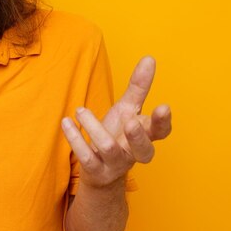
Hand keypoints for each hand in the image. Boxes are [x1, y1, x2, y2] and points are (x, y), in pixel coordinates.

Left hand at [61, 56, 171, 188]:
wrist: (100, 171)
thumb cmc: (118, 135)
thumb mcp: (128, 109)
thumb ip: (138, 87)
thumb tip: (150, 58)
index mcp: (145, 136)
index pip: (160, 132)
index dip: (163, 122)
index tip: (163, 107)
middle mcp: (133, 153)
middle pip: (144, 151)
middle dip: (138, 136)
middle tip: (130, 122)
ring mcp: (115, 164)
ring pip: (109, 149)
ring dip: (94, 128)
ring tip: (80, 110)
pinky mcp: (96, 171)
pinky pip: (87, 157)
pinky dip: (75, 139)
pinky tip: (67, 122)